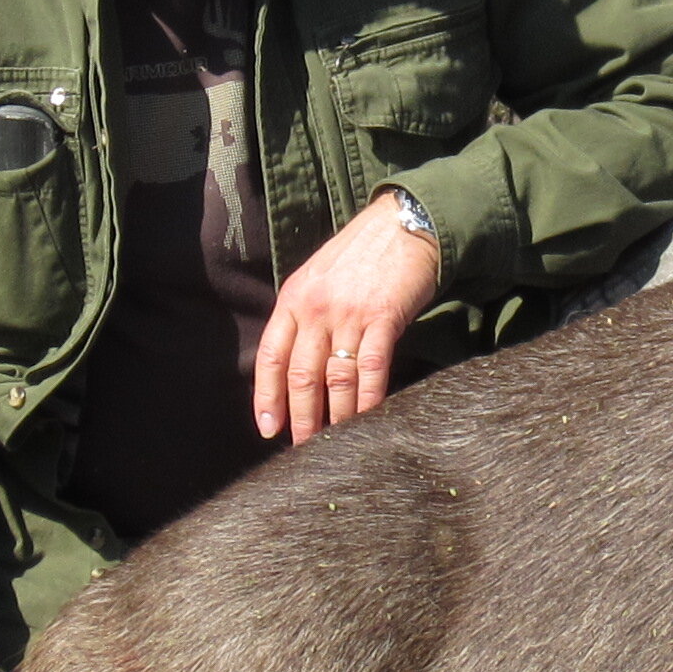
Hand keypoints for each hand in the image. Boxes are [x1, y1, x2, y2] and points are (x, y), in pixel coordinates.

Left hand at [254, 189, 442, 445]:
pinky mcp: (383, 319)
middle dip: (301, 417)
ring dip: (335, 417)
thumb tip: (298, 362)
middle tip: (303, 447)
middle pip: (301, 376)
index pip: (270, 356)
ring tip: (334, 442)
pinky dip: (368, 400)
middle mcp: (316, 308)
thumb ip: (305, 313)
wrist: (405, 224)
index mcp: (294, 298)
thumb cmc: (362, 251)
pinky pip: (371, 369)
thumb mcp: (318, 275)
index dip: (266, 396)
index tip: (268, 427)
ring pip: (335, 379)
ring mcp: (349, 314)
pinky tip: (366, 420)